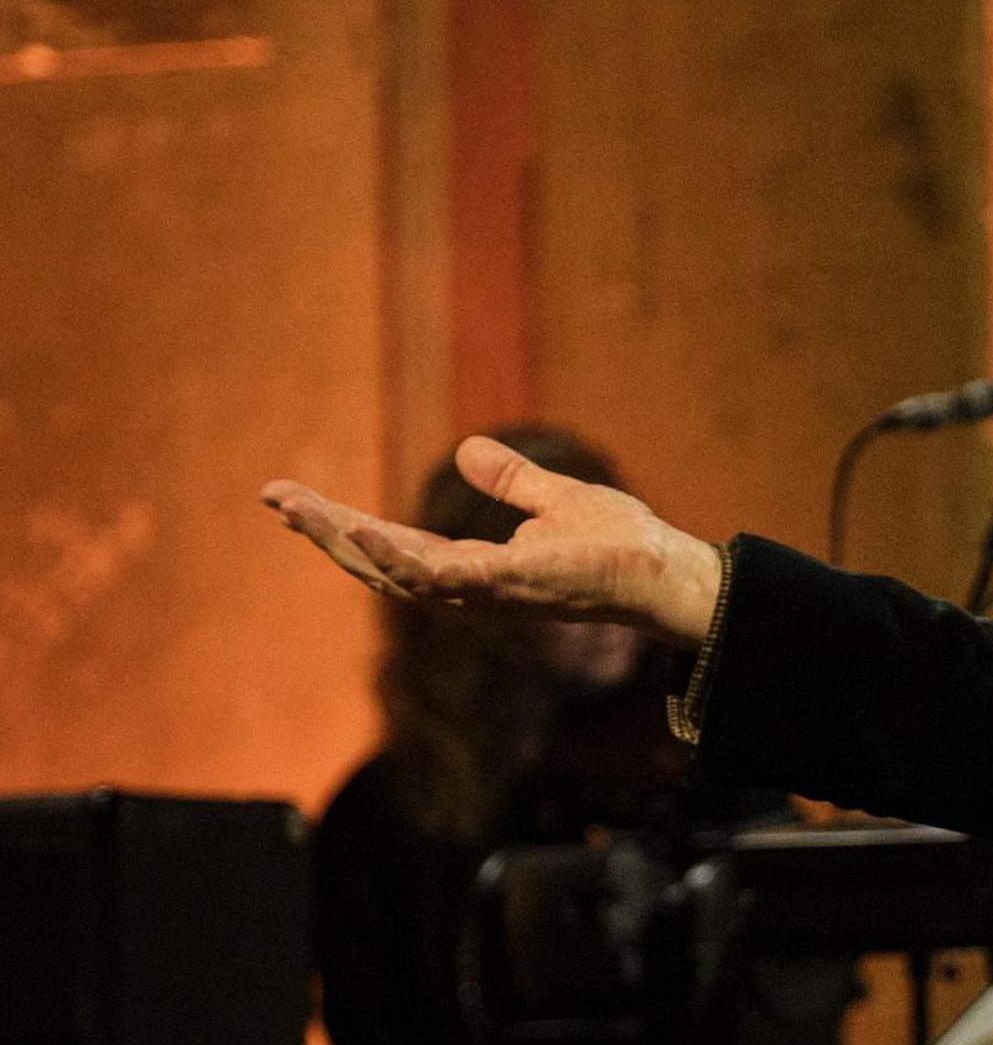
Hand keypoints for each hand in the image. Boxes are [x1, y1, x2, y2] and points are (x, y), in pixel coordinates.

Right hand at [260, 436, 724, 645]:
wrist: (665, 570)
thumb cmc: (619, 544)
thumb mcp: (554, 499)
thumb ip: (510, 481)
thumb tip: (466, 450)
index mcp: (469, 568)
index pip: (388, 546)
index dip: (339, 524)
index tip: (293, 496)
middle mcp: (465, 589)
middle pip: (375, 563)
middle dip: (323, 532)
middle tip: (274, 497)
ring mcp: (482, 594)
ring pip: (393, 573)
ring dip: (344, 541)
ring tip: (299, 509)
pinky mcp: (507, 588)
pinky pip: (440, 579)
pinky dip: (399, 559)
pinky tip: (366, 534)